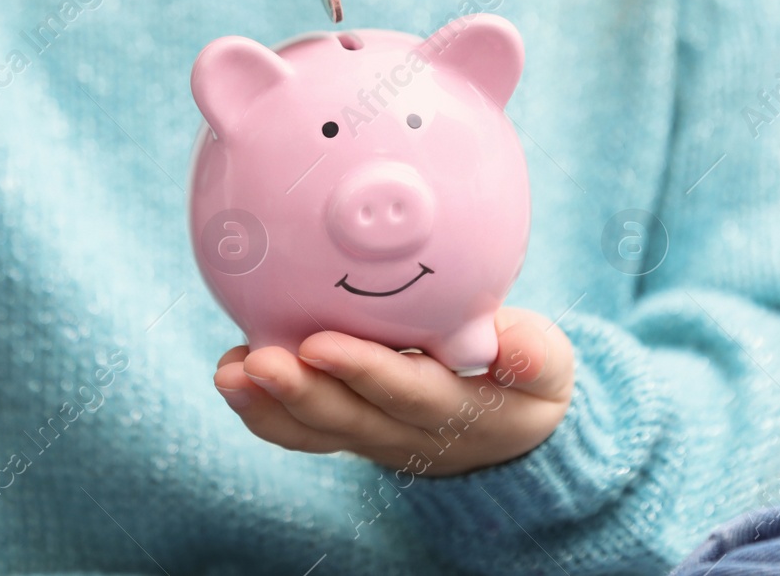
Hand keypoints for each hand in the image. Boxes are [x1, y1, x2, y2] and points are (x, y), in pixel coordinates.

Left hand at [211, 307, 574, 475]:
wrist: (513, 435)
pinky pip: (301, 431)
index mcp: (460, 414)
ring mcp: (373, 437)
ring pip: (316, 430)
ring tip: (227, 373)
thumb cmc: (528, 380)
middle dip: (299, 391)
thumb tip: (511, 343)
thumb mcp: (551, 368)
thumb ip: (535, 356)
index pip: (409, 395)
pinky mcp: (349, 429)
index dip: (365, 372)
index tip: (321, 343)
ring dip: (269, 406)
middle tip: (254, 360)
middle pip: (348, 418)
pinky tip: (229, 374)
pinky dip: (263, 410)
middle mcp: (408, 435)